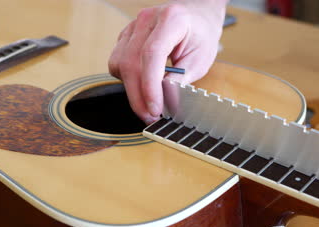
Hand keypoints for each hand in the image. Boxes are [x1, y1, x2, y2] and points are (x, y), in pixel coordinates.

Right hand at [108, 0, 227, 123]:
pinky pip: (117, 62)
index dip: (150, 85)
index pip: (152, 54)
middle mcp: (148, 19)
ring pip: (120, 64)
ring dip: (131, 90)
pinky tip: (141, 86)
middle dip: (139, 96)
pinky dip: (126, 80)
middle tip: (151, 116)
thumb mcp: (200, 60)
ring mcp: (133, 26)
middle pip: (131, 62)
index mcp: (171, 20)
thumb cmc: (200, 35)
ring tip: (148, 104)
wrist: (196, 17)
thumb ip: (181, 80)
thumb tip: (166, 101)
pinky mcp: (125, 36)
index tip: (155, 108)